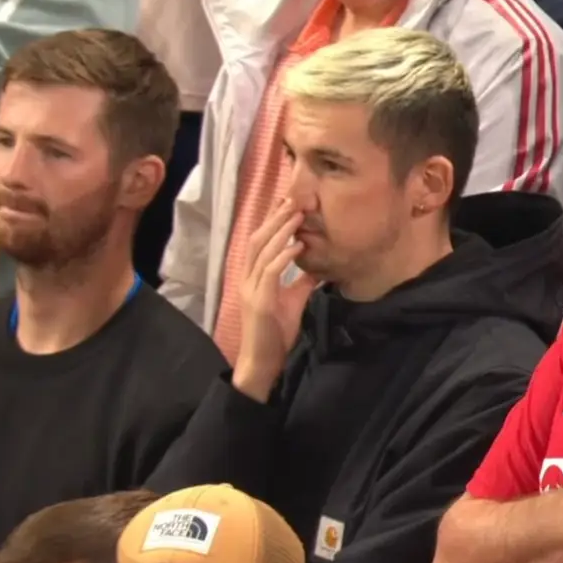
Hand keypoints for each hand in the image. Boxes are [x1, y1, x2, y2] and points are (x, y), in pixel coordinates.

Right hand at [232, 198, 319, 402]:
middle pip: (257, 239)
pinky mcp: (258, 302)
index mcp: (251, 278)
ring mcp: (250, 290)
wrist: (262, 362)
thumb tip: (317, 268)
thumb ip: (300, 283)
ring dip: (280, 231)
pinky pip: (270, 272)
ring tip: (297, 214)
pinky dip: (284, 256)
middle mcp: (246, 279)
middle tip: (292, 199)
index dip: (271, 222)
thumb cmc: (275, 335)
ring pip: (261, 250)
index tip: (288, 205)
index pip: (258, 242)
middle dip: (275, 218)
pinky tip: (298, 245)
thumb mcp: (292, 302)